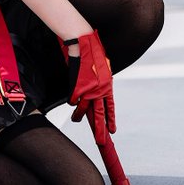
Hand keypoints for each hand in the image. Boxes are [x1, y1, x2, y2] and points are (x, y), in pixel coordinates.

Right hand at [66, 30, 115, 144]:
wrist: (83, 42)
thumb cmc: (91, 52)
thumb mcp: (101, 68)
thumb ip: (101, 81)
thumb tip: (98, 91)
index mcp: (107, 85)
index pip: (110, 106)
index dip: (110, 119)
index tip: (112, 131)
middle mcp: (100, 89)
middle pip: (99, 113)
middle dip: (99, 129)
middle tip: (101, 141)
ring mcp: (89, 89)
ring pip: (83, 109)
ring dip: (79, 115)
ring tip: (76, 120)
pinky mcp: (77, 86)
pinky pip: (73, 99)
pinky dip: (72, 101)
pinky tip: (71, 101)